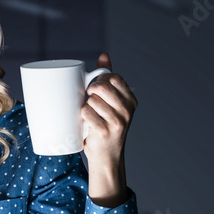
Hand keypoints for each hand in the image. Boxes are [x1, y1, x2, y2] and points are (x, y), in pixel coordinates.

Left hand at [81, 52, 136, 207]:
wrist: (106, 158)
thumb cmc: (106, 126)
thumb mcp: (111, 103)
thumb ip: (108, 79)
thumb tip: (105, 55)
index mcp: (131, 101)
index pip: (114, 78)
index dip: (100, 79)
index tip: (95, 88)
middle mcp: (128, 110)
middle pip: (101, 87)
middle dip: (90, 91)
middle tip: (88, 101)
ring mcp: (118, 121)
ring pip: (92, 100)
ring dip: (85, 106)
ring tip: (89, 116)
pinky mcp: (105, 131)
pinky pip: (86, 112)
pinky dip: (82, 117)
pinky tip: (86, 124)